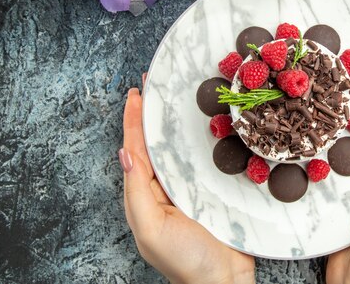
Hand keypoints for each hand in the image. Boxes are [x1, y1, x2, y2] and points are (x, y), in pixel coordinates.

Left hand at [119, 75, 254, 283]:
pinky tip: (208, 125)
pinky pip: (203, 159)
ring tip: (176, 96)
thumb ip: (137, 192)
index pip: (136, 149)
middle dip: (153, 114)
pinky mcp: (212, 189)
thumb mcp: (151, 228)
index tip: (136, 94)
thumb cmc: (186, 260)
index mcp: (145, 194)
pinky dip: (202, 139)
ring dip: (176, 122)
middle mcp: (165, 187)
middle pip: (156, 143)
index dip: (134, 121)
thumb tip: (125, 153)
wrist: (224, 281)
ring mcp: (189, 187)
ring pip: (179, 148)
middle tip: (154, 85)